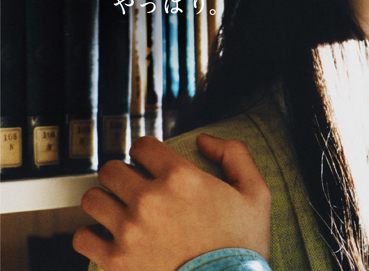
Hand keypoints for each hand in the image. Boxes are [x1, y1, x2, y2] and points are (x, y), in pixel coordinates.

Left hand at [73, 134, 271, 270]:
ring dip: (104, 201)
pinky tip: (108, 236)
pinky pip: (82, 237)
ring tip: (117, 209)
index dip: (146, 151)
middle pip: (111, 169)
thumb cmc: (242, 245)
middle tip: (132, 185)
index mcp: (182, 177)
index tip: (149, 162)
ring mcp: (130, 230)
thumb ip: (235, 154)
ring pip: (92, 199)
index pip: (142, 146)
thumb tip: (205, 140)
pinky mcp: (117, 260)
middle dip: (121, 174)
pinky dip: (91, 235)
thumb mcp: (256, 193)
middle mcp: (150, 199)